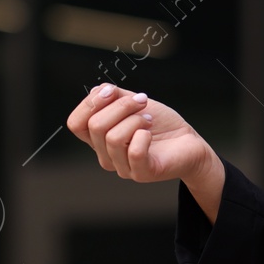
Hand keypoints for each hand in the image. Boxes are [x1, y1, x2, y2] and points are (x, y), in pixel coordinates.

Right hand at [66, 83, 215, 186]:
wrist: (188, 141)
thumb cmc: (160, 124)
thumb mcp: (133, 103)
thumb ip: (112, 96)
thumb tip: (98, 91)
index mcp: (99, 139)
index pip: (75, 123)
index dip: (90, 103)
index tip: (113, 90)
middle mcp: (106, 155)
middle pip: (95, 126)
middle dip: (121, 106)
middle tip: (142, 100)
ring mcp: (123, 167)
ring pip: (113, 138)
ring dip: (135, 119)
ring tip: (148, 119)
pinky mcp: (142, 173)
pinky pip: (134, 152)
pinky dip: (143, 135)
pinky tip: (150, 133)